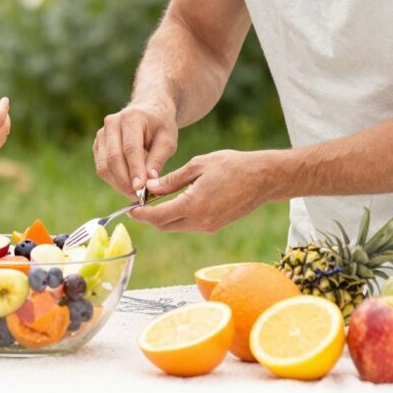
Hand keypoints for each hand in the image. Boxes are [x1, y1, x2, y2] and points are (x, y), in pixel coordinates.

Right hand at [93, 101, 178, 198]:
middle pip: (113, 158)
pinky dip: (113, 180)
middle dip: (125, 181)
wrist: (148, 111)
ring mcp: (102, 133)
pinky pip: (101, 167)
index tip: (141, 188)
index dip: (135, 170)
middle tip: (138, 196)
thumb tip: (149, 181)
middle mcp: (112, 123)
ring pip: (104, 166)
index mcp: (132, 117)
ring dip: (118, 183)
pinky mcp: (98, 144)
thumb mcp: (168, 140)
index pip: (130, 148)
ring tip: (134, 193)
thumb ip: (158, 159)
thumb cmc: (160, 126)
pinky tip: (126, 185)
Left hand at [131, 149, 278, 232]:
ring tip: (154, 201)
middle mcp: (200, 221)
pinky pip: (189, 225)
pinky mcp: (215, 225)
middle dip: (149, 218)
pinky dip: (178, 216)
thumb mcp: (198, 165)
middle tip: (139, 204)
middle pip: (165, 226)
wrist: (263, 178)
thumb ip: (172, 180)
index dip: (140, 215)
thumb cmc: (232, 166)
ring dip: (163, 217)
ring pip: (176, 227)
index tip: (129, 209)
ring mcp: (209, 226)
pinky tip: (175, 202)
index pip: (158, 217)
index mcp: (193, 205)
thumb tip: (150, 188)